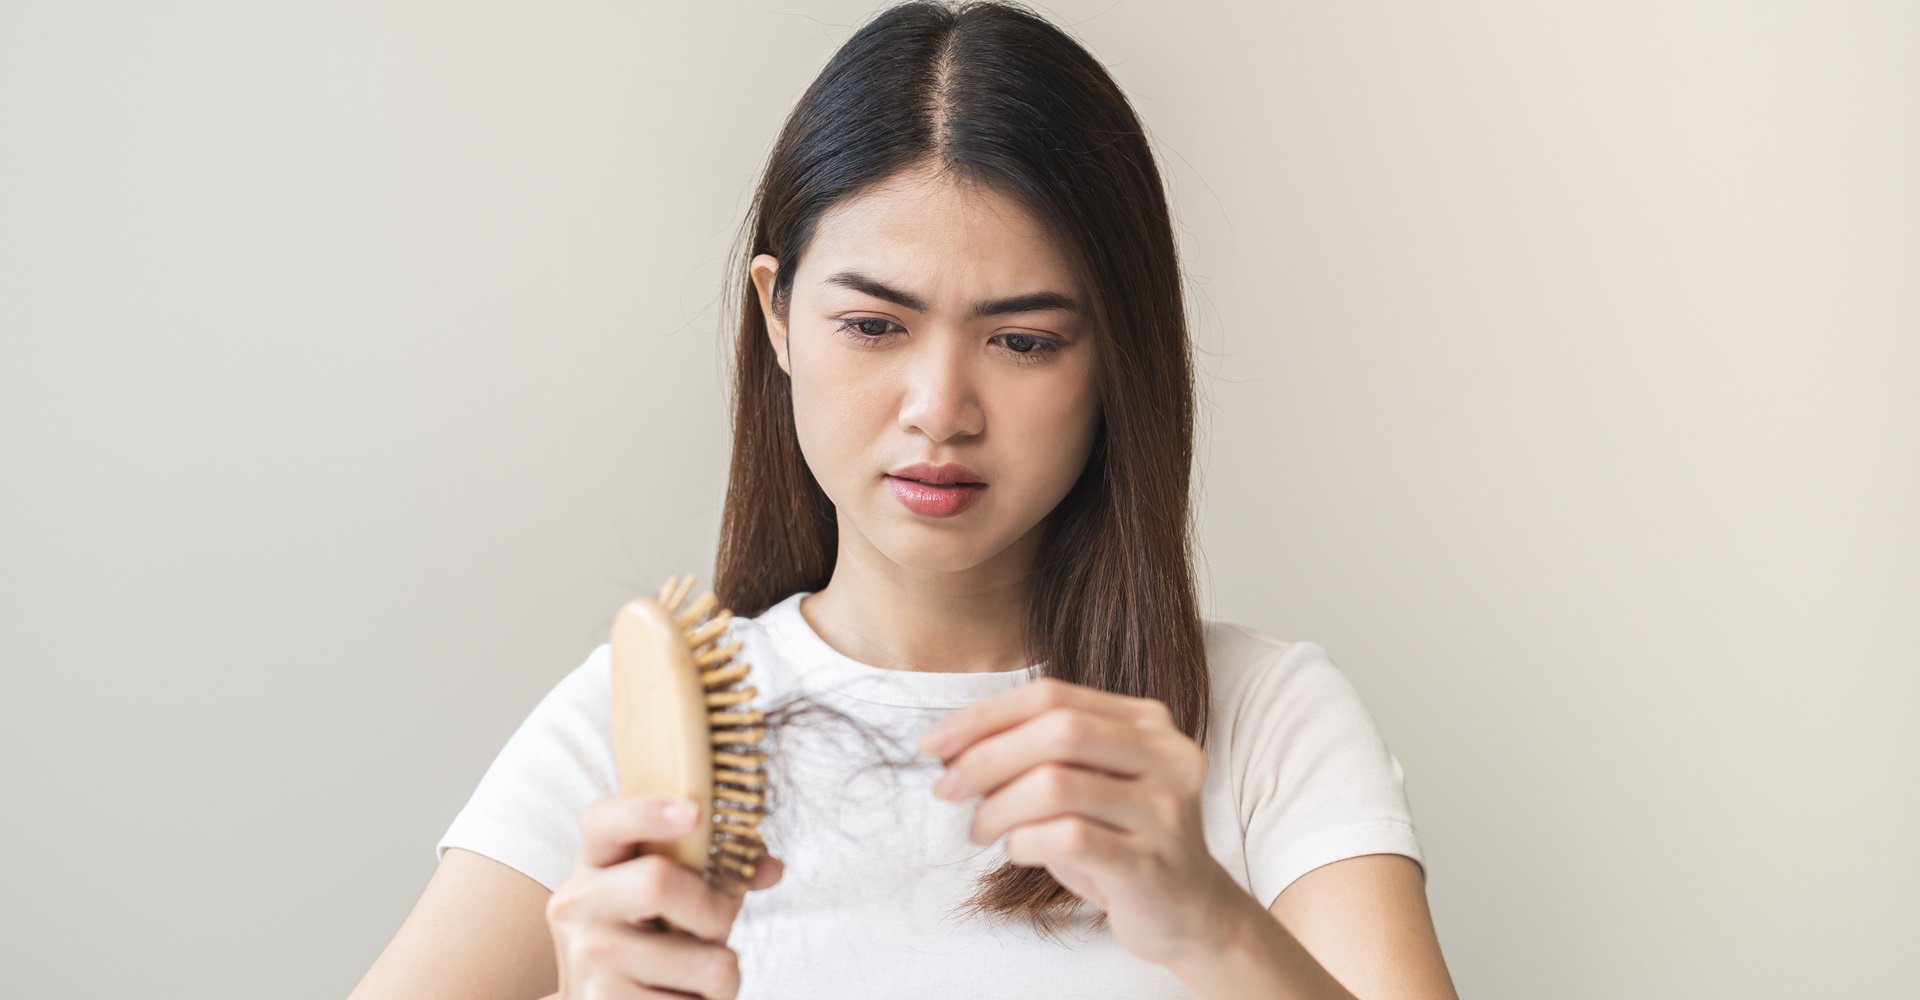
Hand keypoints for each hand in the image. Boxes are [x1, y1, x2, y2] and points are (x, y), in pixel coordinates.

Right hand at [547, 794, 783, 998]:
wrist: (598, 999)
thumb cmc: (644, 938)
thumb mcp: (666, 896)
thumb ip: (716, 873)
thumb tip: (770, 868)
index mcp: (596, 862)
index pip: (605, 820)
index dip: (648, 810)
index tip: (693, 810)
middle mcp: (579, 904)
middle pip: (658, 881)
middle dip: (715, 910)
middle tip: (717, 927)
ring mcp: (588, 958)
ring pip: (705, 960)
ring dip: (723, 973)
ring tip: (694, 974)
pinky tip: (678, 996)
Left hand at [919, 677, 1243, 966]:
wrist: (1189, 912)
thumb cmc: (1120, 840)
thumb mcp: (1087, 784)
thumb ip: (1039, 754)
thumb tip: (951, 748)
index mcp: (1147, 721)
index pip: (1052, 695)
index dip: (985, 716)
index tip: (934, 744)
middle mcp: (1166, 755)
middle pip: (1057, 731)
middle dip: (986, 758)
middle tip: (947, 789)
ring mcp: (1165, 810)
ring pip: (1056, 785)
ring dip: (998, 807)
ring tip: (980, 829)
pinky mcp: (1152, 864)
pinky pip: (1068, 838)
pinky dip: (1024, 841)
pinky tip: (1017, 850)